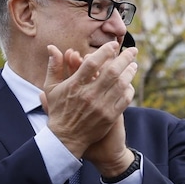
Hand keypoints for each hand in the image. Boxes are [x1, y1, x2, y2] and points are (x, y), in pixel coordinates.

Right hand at [43, 41, 136, 173]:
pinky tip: (130, 84)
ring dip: (130, 73)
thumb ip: (54, 67)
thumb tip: (52, 48)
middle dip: (124, 58)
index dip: (105, 51)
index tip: (113, 44)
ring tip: (134, 65)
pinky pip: (124, 100)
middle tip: (132, 50)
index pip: (92, 63)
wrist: (66, 139)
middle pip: (112, 72)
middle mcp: (89, 95)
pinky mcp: (109, 117)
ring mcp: (101, 107)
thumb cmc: (58, 111)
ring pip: (121, 85)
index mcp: (74, 85)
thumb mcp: (50, 88)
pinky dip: (129, 90)